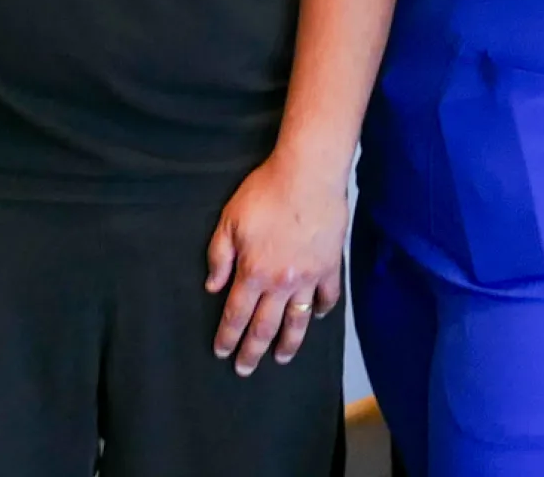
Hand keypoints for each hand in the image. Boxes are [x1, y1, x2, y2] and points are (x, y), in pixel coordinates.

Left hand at [204, 149, 345, 376]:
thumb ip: (219, 256)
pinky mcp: (331, 266)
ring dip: (288, 343)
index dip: (228, 336)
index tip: (222, 351)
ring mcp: (309, 277)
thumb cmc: (265, 192)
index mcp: (253, 272)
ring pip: (298, 321)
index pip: (236, 314)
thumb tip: (212, 287)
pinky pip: (328, 297)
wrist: (307, 175)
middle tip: (245, 368)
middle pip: (265, 326)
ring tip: (281, 358)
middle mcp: (281, 283)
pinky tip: (316, 316)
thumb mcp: (229, 221)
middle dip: (252, 351)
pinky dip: (322, 310)